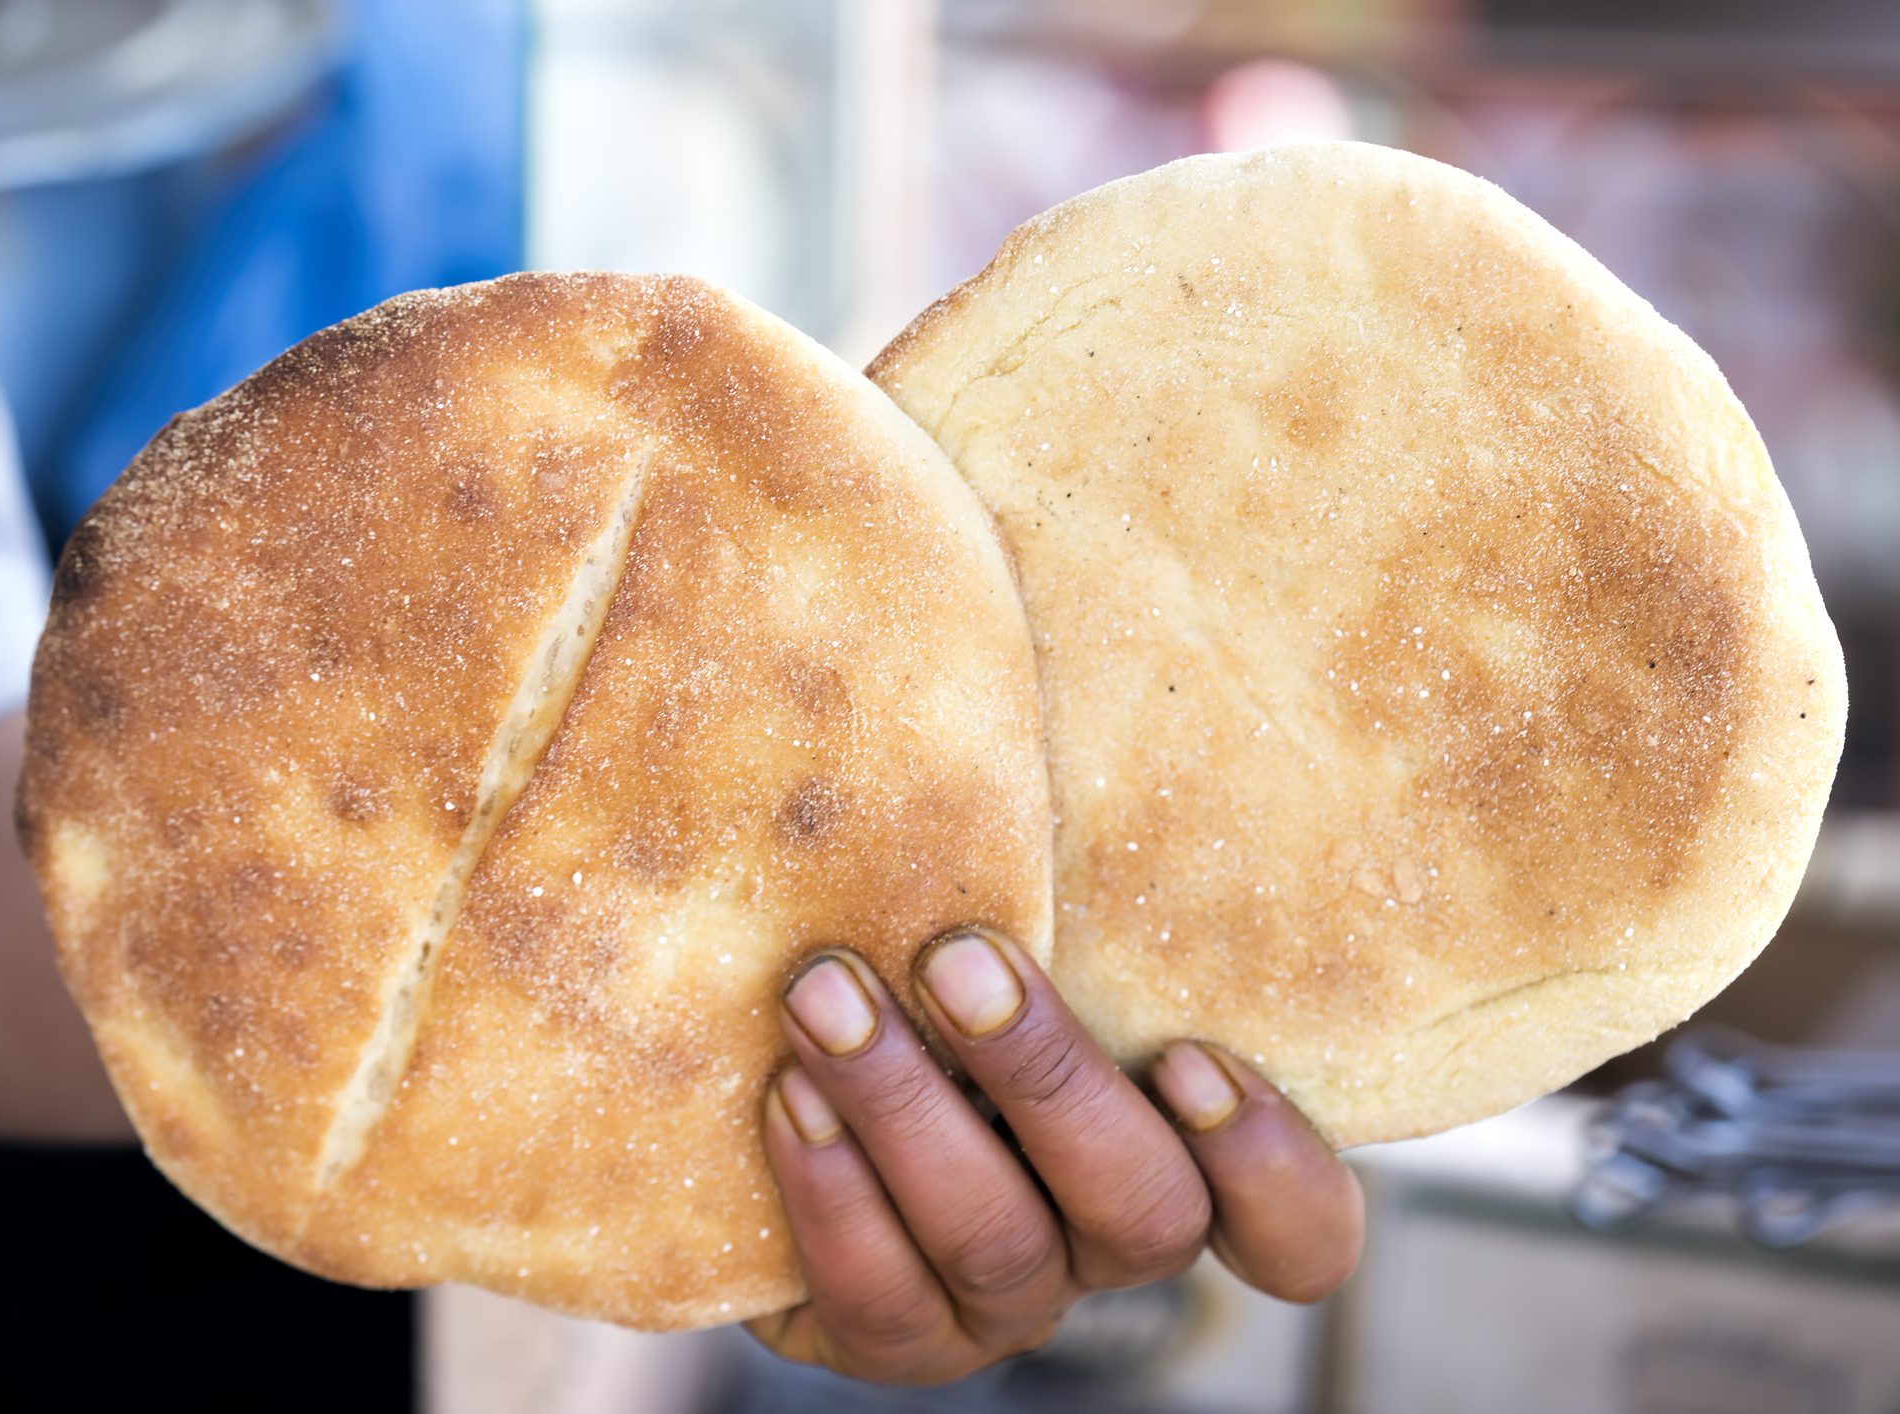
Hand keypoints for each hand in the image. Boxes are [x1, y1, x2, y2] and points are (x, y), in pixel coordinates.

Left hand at [747, 929, 1361, 1384]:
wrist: (794, 1115)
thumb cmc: (948, 977)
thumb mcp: (1030, 934)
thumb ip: (1063, 875)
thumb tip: (1066, 703)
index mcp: (1183, 1160)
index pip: (1299, 1230)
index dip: (1272, 1165)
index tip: (1193, 1054)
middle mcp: (1107, 1245)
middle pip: (1141, 1213)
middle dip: (1046, 1081)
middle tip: (956, 958)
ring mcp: (1005, 1306)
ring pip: (996, 1246)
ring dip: (906, 1112)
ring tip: (825, 999)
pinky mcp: (896, 1338)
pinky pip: (879, 1298)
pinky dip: (831, 1191)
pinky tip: (787, 1093)